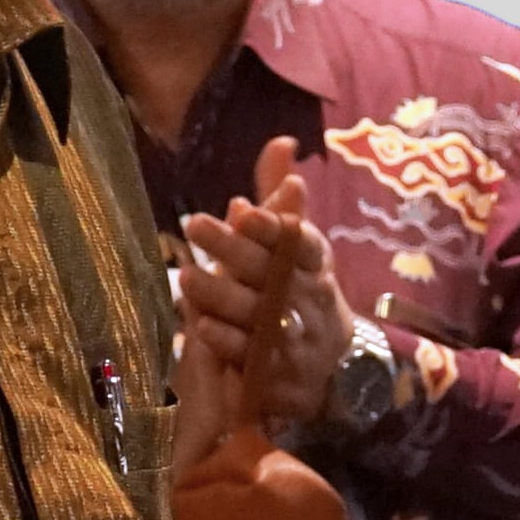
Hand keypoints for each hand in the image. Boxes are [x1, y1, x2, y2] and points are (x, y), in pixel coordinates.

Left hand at [176, 138, 351, 436]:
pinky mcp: (281, 376)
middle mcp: (311, 302)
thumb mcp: (297, 249)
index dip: (276, 228)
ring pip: (260, 316)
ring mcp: (298, 341)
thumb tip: (280, 142)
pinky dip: (229, 342)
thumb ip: (281, 202)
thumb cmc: (301, 295)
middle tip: (193, 224)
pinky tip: (201, 327)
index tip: (246, 212)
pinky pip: (252, 359)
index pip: (302, 242)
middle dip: (236, 251)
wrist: (333, 374)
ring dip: (224, 296)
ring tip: (186, 276)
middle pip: (274, 274)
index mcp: (316, 266)